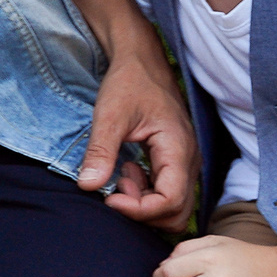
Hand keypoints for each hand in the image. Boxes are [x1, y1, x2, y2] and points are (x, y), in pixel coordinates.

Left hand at [78, 47, 198, 229]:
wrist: (142, 63)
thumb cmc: (129, 83)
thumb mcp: (109, 115)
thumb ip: (100, 151)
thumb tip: (88, 186)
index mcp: (178, 150)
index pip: (170, 201)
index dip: (139, 209)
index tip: (109, 197)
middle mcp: (189, 161)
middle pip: (176, 213)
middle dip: (142, 210)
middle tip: (116, 186)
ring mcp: (184, 163)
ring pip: (172, 207)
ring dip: (144, 202)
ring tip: (121, 175)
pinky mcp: (175, 163)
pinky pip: (166, 193)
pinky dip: (145, 193)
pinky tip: (126, 171)